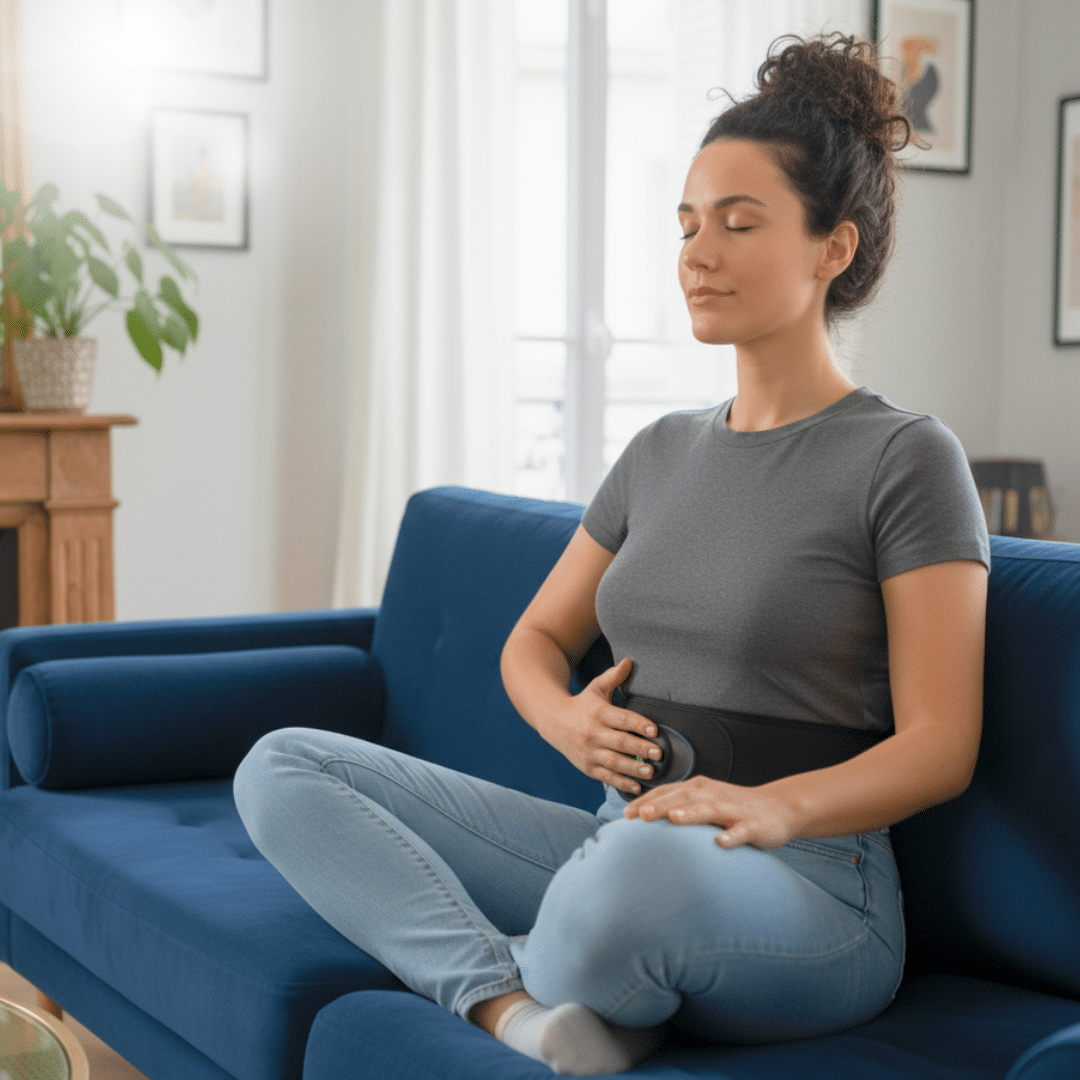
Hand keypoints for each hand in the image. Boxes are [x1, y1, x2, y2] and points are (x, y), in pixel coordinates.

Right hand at [539, 658, 663, 796]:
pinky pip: (606, 777)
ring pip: (613, 762)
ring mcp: (589, 752)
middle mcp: (592, 733)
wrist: (553, 721)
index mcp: (598, 713)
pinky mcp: (587, 767)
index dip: (639, 724)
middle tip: (659, 753)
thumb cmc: (582, 704)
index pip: (622, 719)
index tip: (655, 730)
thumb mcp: (596, 688)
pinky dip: (621, 783)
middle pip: (620, 742)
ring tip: (651, 771)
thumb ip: (613, 677)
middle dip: (640, 748)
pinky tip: (637, 787)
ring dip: (633, 768)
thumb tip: (629, 661)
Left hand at [621, 775, 800, 849]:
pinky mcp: (753, 825)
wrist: (779, 807)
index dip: (647, 801)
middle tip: (640, 815)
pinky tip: (720, 843)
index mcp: (699, 789)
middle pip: (684, 797)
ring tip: (673, 819)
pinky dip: (731, 836)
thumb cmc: (733, 807)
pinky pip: (741, 831)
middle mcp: (713, 795)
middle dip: (661, 805)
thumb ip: (678, 805)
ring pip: (710, 810)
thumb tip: (643, 817)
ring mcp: (733, 810)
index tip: (626, 814)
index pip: (668, 792)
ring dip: (691, 813)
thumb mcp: (703, 802)